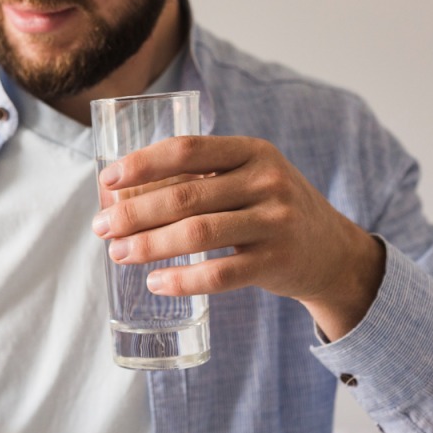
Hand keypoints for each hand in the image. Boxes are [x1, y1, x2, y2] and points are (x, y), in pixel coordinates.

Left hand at [92, 135, 384, 337]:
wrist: (332, 251)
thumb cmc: (269, 210)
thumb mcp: (246, 179)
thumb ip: (197, 179)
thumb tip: (119, 197)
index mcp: (252, 151)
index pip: (187, 149)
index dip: (142, 163)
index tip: (107, 181)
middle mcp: (267, 181)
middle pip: (185, 196)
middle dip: (133, 213)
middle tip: (100, 227)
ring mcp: (275, 222)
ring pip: (197, 234)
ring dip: (149, 246)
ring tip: (117, 254)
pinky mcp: (276, 262)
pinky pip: (220, 274)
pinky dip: (182, 279)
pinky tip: (155, 282)